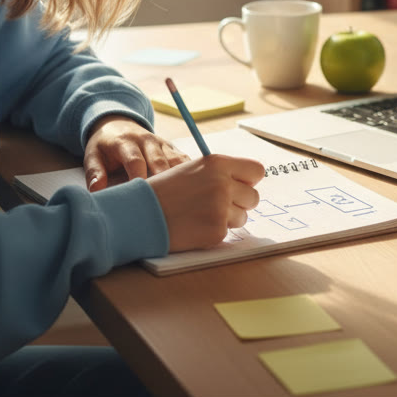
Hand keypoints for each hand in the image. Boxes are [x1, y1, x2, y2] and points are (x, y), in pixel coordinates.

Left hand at [83, 114, 189, 190]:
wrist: (119, 124)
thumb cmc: (106, 146)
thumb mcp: (93, 154)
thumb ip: (94, 171)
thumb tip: (97, 190)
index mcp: (125, 142)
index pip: (135, 160)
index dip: (138, 177)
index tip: (139, 195)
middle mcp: (147, 140)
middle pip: (159, 162)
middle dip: (163, 182)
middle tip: (165, 203)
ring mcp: (162, 144)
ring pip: (176, 162)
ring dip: (180, 179)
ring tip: (184, 200)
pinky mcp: (173, 149)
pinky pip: (186, 161)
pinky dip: (192, 174)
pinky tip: (195, 190)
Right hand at [148, 155, 264, 251]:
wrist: (139, 213)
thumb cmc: (164, 191)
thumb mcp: (192, 170)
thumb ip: (219, 174)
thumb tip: (247, 185)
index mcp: (217, 163)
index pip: (256, 171)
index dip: (247, 181)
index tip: (237, 186)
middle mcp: (223, 183)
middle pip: (253, 197)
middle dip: (240, 203)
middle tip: (217, 206)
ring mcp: (221, 208)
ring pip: (243, 217)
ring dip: (227, 219)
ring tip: (202, 215)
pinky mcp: (216, 231)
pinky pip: (227, 233)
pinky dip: (213, 232)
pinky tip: (195, 226)